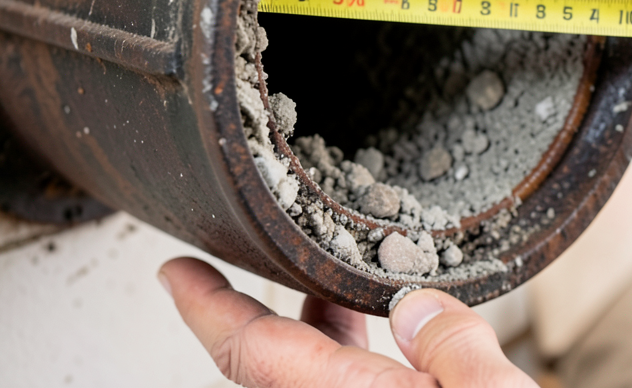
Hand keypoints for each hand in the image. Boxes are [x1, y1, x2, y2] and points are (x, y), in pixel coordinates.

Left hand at [157, 257, 535, 387]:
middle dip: (260, 303)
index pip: (251, 352)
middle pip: (271, 360)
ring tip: (327, 280)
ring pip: (307, 375)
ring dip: (311, 324)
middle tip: (255, 257)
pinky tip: (377, 328)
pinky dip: (345, 351)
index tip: (177, 272)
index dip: (204, 306)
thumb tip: (418, 306)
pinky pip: (342, 386)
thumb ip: (455, 347)